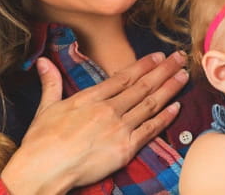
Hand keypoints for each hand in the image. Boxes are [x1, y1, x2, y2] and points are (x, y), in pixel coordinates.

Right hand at [0, 52, 187, 194]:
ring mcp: (119, 128)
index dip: (144, 65)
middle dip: (164, 70)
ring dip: (169, 88)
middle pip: (142, 86)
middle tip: (180, 57)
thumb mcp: (45, 108)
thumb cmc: (41, 142)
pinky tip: (177, 106)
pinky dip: (165, 118)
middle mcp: (108, 109)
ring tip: (183, 75)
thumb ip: (51, 83)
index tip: (158, 56)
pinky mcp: (125, 148)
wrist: (44, 169)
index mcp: (91, 98)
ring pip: (150, 104)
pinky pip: (150, 130)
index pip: (123, 77)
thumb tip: (43, 62)